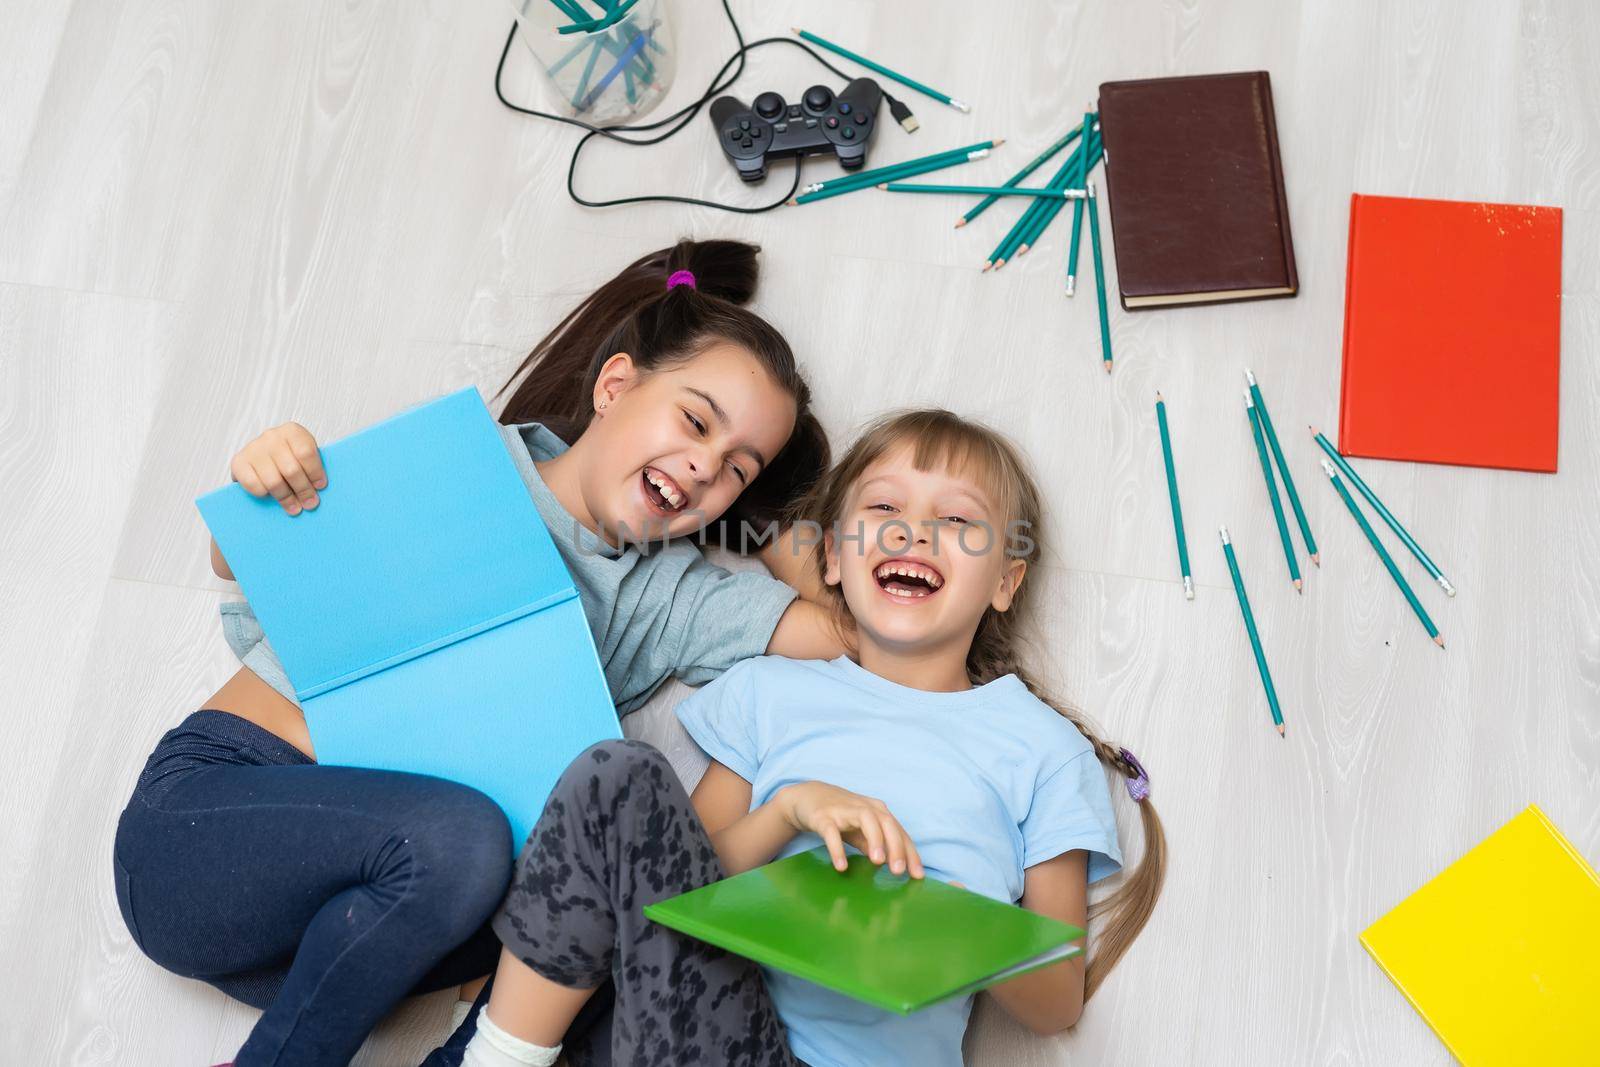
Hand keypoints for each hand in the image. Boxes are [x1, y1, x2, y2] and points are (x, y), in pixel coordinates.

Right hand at [230, 422, 327, 514]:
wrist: (261, 454)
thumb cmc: (289, 457)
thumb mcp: (303, 455)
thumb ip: (310, 467)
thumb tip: (316, 492)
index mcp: (292, 431)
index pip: (306, 453)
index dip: (315, 472)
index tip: (320, 487)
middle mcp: (271, 437)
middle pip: (291, 470)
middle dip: (303, 491)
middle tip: (310, 504)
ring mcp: (253, 448)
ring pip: (274, 481)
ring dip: (286, 498)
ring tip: (294, 507)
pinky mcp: (238, 462)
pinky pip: (253, 485)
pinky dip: (263, 494)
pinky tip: (270, 496)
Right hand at [777, 782, 923, 878]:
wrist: (808, 797)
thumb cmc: (841, 815)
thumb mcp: (862, 830)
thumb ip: (876, 844)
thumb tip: (893, 864)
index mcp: (878, 811)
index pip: (899, 832)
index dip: (910, 853)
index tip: (917, 875)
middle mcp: (865, 807)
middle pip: (887, 823)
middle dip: (896, 847)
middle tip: (899, 871)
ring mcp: (844, 810)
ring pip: (866, 820)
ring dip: (875, 839)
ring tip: (878, 862)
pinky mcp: (823, 816)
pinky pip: (831, 832)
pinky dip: (837, 848)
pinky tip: (841, 866)